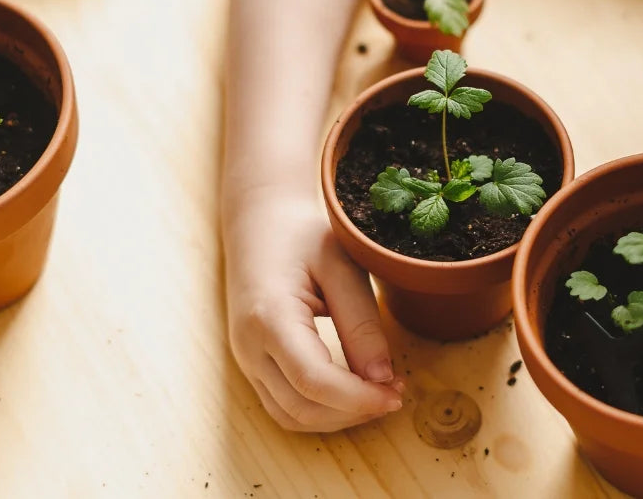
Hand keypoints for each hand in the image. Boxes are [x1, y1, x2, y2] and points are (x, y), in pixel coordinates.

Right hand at [223, 187, 403, 430]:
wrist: (260, 225)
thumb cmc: (302, 237)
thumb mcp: (341, 267)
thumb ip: (361, 322)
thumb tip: (382, 378)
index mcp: (269, 317)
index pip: (314, 380)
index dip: (359, 397)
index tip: (397, 392)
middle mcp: (249, 346)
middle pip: (301, 407)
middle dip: (353, 411)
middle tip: (396, 393)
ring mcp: (246, 359)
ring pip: (290, 416)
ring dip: (337, 418)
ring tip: (378, 395)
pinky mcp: (252, 364)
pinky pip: (283, 406)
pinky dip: (320, 411)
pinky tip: (352, 395)